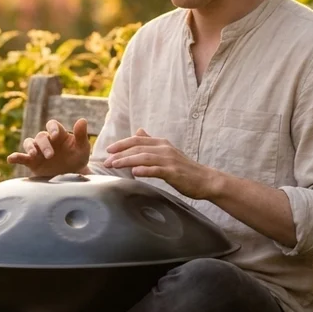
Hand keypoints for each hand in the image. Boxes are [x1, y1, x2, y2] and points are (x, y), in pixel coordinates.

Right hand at [7, 118, 90, 176]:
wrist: (72, 176)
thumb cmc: (77, 158)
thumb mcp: (82, 149)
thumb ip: (81, 135)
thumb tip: (82, 120)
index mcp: (58, 134)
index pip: (52, 125)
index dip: (53, 128)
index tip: (56, 136)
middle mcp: (46, 140)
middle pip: (41, 137)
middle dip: (45, 145)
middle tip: (50, 156)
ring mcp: (38, 151)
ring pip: (29, 143)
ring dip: (30, 148)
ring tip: (32, 154)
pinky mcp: (32, 162)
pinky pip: (21, 158)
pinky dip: (15, 157)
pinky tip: (10, 159)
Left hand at [103, 128, 220, 199]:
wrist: (206, 180)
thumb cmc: (184, 168)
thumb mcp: (167, 151)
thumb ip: (152, 142)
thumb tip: (139, 131)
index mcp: (161, 143)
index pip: (137, 140)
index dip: (122, 144)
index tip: (108, 150)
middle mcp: (164, 149)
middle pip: (138, 148)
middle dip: (120, 154)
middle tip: (106, 161)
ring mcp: (170, 160)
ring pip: (144, 157)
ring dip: (127, 161)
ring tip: (115, 165)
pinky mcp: (174, 173)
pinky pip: (157, 170)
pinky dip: (145, 170)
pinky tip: (134, 172)